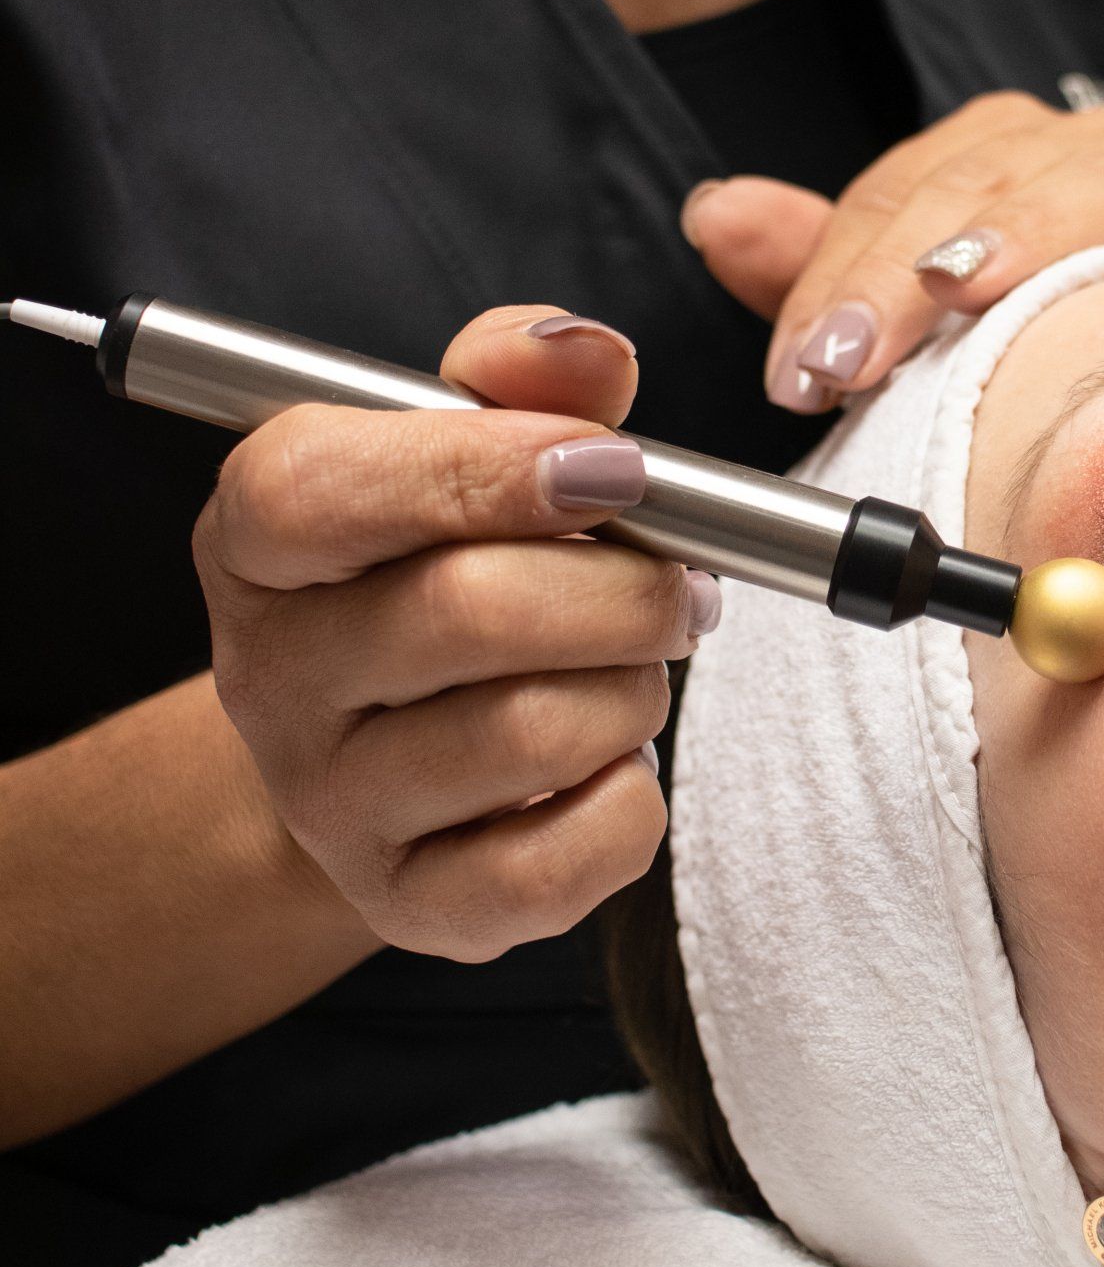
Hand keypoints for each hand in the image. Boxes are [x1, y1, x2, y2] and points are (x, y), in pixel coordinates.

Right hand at [193, 309, 714, 959]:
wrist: (391, 748)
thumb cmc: (441, 567)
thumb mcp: (464, 445)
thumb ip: (526, 379)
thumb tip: (594, 359)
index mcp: (257, 537)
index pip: (320, 489)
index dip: (480, 468)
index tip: (615, 466)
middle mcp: (270, 676)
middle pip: (463, 613)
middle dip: (622, 588)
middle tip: (683, 582)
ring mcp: (330, 804)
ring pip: (531, 735)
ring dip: (636, 687)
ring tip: (639, 664)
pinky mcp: (410, 907)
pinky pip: (565, 862)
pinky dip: (632, 803)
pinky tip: (613, 762)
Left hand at [681, 92, 1103, 411]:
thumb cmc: (1018, 323)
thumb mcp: (899, 303)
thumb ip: (811, 264)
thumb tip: (713, 212)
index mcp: (983, 153)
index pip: (892, 199)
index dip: (834, 280)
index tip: (797, 369)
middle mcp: (1067, 151)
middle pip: (975, 189)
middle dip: (899, 277)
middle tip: (847, 358)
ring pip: (1094, 186)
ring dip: (1028, 233)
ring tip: (967, 284)